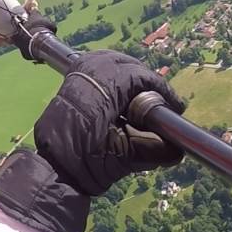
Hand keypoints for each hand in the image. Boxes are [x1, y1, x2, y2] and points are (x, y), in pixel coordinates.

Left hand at [35, 50, 185, 195]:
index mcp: (102, 92)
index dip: (162, 89)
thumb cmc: (87, 165)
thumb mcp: (125, 159)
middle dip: (147, 79)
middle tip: (161, 99)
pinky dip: (113, 71)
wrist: (53, 171)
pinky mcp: (70, 82)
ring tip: (143, 92)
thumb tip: (178, 148)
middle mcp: (88, 77)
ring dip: (130, 72)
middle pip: (127, 64)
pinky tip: (121, 89)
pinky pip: (96, 64)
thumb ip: (155, 150)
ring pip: (111, 60)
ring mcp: (76, 76)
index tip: (175, 105)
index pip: (141, 76)